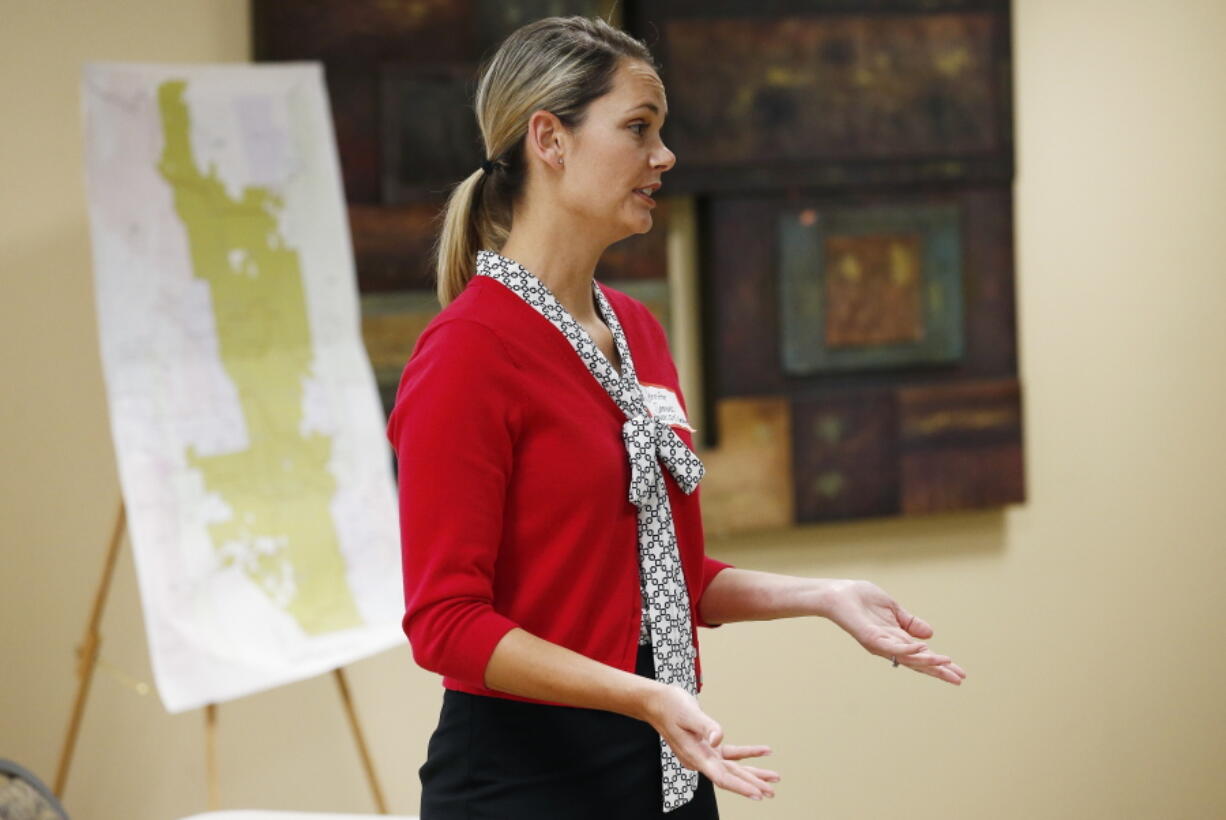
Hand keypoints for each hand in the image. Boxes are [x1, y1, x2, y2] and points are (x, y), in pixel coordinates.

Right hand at [640, 682, 780, 800]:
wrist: (656, 702)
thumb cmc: (670, 706)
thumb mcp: (689, 713)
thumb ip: (706, 726)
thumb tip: (719, 739)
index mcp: (695, 755)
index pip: (721, 776)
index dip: (740, 786)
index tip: (757, 794)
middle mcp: (700, 758)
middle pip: (729, 775)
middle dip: (751, 784)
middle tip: (770, 792)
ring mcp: (704, 753)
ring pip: (732, 767)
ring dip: (752, 773)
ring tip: (772, 778)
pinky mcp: (707, 745)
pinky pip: (730, 752)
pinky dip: (747, 753)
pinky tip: (762, 751)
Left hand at [818, 580, 966, 684]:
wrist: (838, 593)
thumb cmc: (860, 598)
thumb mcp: (893, 608)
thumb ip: (910, 622)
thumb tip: (931, 635)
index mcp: (896, 638)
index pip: (922, 655)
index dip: (940, 663)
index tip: (960, 672)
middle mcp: (889, 645)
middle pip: (918, 662)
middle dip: (939, 671)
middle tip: (960, 679)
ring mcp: (880, 643)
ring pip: (909, 657)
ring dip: (929, 661)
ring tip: (948, 664)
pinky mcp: (870, 638)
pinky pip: (892, 647)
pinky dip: (909, 649)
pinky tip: (925, 648)